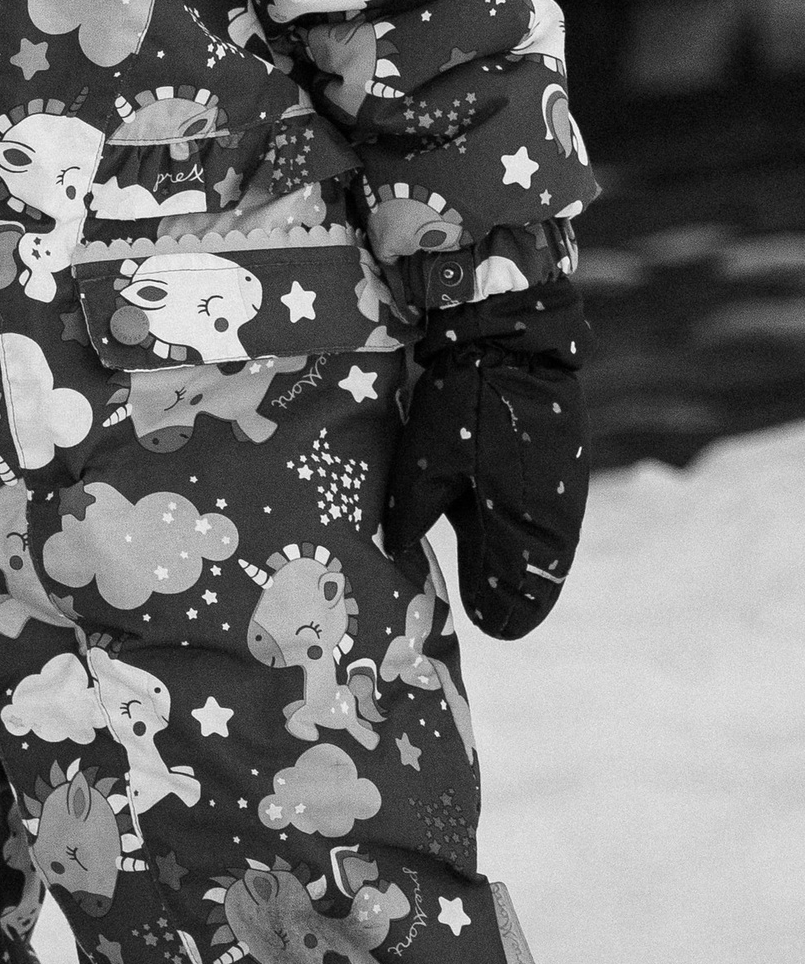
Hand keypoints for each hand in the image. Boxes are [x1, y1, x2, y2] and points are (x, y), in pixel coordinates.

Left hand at [380, 278, 588, 639]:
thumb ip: (409, 518)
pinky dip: (527, 534)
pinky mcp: (566, 475)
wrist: (514, 343)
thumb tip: (396, 553)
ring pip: (544, 555)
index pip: (514, 604)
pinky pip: (548, 524)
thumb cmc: (461, 407)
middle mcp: (550, 526)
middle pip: (535, 587)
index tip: (477, 619)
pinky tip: (500, 527)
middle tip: (483, 607)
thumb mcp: (422, 466)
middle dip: (507, 597)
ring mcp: (564, 500)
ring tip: (489, 573)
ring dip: (519, 566)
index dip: (494, 615)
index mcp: (516, 532)